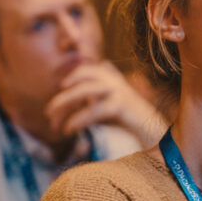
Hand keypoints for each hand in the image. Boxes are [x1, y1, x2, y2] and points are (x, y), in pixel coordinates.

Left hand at [46, 62, 165, 146]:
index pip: (90, 70)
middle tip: (48, 112)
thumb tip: (64, 100)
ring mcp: (119, 90)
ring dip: (66, 104)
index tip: (63, 86)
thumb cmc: (126, 120)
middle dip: (64, 97)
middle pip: (84, 81)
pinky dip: (78, 120)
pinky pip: (93, 110)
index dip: (75, 75)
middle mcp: (116, 81)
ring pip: (86, 91)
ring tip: (54, 125)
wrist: (153, 130)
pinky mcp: (121, 104)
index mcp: (113, 78)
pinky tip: (68, 130)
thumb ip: (89, 100)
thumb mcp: (105, 107)